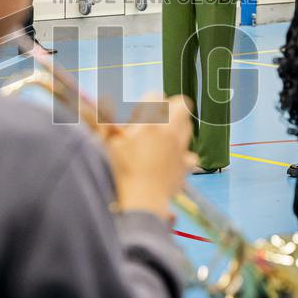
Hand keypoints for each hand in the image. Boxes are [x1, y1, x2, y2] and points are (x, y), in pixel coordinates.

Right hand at [102, 95, 196, 219]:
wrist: (142, 201)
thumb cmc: (122, 172)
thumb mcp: (110, 144)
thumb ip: (111, 125)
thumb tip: (106, 107)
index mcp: (151, 122)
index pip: (155, 95)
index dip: (145, 103)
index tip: (137, 117)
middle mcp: (170, 131)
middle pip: (182, 104)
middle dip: (172, 107)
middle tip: (157, 120)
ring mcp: (181, 147)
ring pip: (188, 126)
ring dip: (178, 128)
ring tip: (162, 140)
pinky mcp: (186, 165)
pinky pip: (190, 155)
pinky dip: (183, 156)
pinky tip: (170, 162)